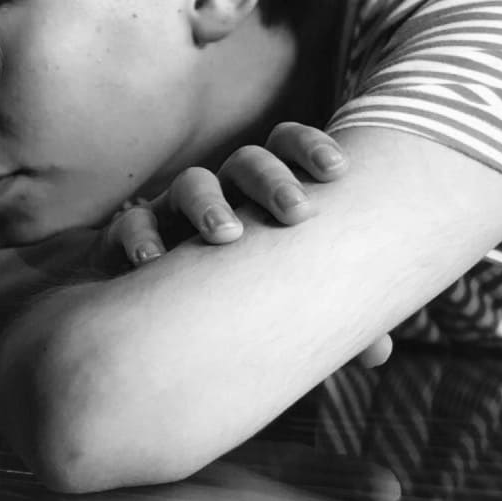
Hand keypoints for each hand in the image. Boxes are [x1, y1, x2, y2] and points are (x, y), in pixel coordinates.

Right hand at [108, 121, 392, 369]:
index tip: (338, 171)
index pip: (286, 152)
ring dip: (209, 202)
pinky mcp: (123, 242)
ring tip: (226, 235)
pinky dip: (142, 237)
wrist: (137, 331)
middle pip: (247, 162)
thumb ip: (322, 322)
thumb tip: (378, 352)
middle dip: (272, 178)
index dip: (310, 149)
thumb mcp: (274, 312)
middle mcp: (219, 198)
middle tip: (297, 212)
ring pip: (191, 183)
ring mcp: (170, 216)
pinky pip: (130, 224)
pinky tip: (153, 263)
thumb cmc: (221, 310)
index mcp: (259, 201)